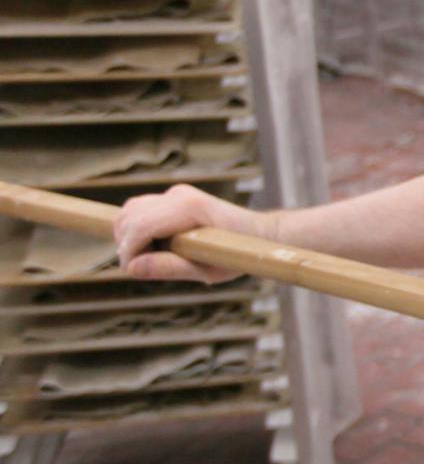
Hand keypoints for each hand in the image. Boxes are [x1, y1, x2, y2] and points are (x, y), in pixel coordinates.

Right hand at [112, 184, 271, 283]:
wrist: (260, 234)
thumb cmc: (238, 254)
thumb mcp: (208, 270)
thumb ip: (170, 268)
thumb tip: (132, 268)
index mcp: (190, 208)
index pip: (140, 225)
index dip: (128, 250)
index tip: (131, 270)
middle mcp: (180, 195)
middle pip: (129, 215)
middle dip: (125, 243)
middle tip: (142, 267)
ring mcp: (176, 193)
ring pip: (130, 210)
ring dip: (128, 235)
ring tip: (151, 257)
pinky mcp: (174, 198)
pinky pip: (140, 210)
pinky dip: (137, 229)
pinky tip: (155, 247)